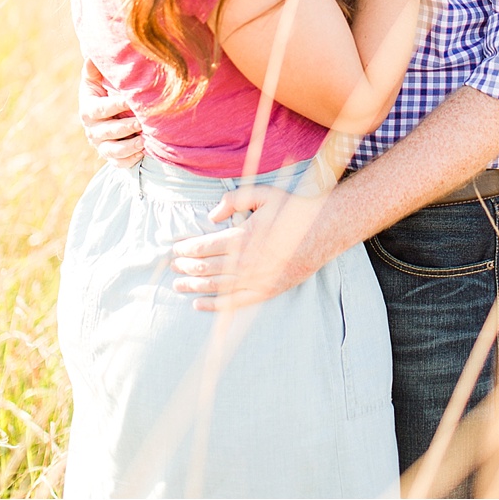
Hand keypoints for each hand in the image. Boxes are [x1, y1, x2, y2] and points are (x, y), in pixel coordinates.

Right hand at [79, 58, 143, 167]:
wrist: (107, 119)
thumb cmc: (104, 96)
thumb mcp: (96, 83)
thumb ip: (94, 71)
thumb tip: (92, 54)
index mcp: (88, 110)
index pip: (101, 109)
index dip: (116, 105)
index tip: (131, 99)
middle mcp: (93, 130)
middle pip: (108, 131)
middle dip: (125, 126)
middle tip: (142, 121)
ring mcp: (101, 145)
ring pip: (113, 150)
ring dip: (129, 146)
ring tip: (144, 140)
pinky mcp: (112, 158)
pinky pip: (120, 163)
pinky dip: (131, 159)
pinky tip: (143, 152)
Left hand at [170, 185, 325, 309]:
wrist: (325, 231)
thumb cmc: (294, 210)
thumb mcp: (264, 194)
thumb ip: (235, 200)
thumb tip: (211, 215)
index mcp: (243, 236)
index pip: (203, 246)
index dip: (185, 248)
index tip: (176, 248)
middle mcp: (246, 261)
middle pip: (205, 267)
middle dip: (185, 267)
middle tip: (173, 266)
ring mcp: (255, 279)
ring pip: (215, 286)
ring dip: (193, 286)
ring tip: (178, 286)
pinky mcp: (266, 291)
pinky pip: (233, 302)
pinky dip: (213, 305)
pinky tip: (198, 304)